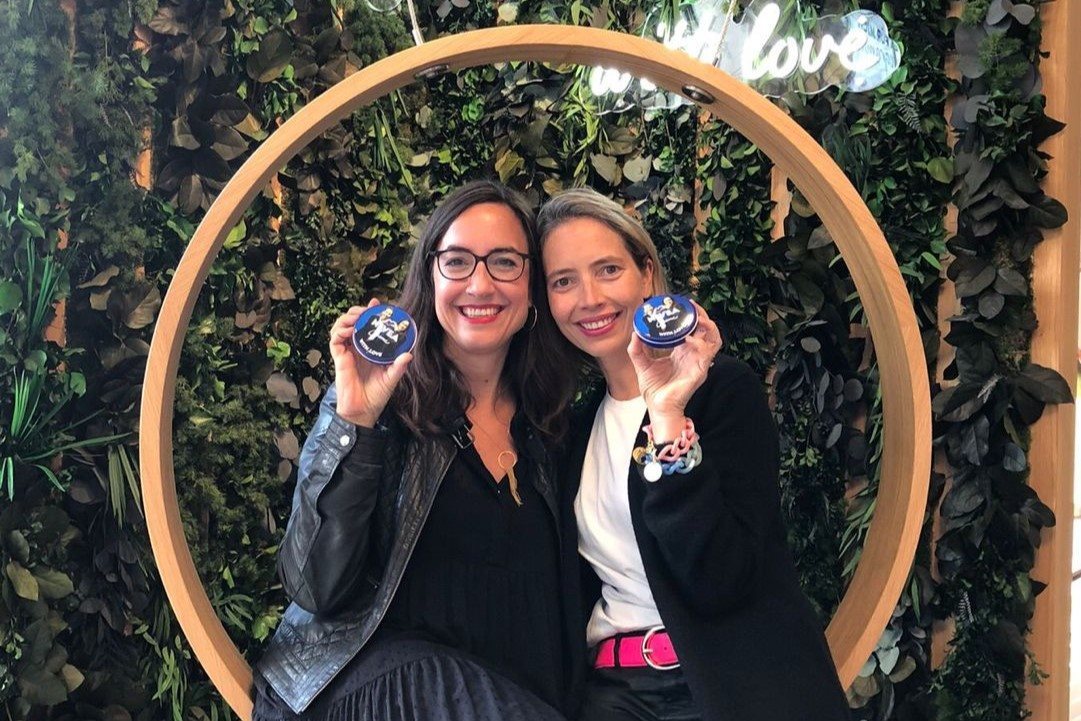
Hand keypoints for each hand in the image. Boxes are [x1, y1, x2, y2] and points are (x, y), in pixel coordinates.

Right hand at [329, 299, 412, 427]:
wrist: (363, 410)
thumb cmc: (377, 395)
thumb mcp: (391, 378)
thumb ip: (399, 367)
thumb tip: (409, 355)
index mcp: (370, 349)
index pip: (367, 325)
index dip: (369, 311)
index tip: (376, 302)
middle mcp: (357, 348)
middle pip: (352, 321)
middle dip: (357, 311)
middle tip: (367, 310)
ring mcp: (347, 352)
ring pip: (341, 327)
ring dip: (347, 318)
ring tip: (357, 317)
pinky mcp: (339, 358)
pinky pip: (335, 340)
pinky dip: (340, 331)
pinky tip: (350, 330)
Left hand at [628, 301, 721, 437]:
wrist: (658, 408)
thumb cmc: (654, 389)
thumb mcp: (642, 364)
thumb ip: (637, 349)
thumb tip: (635, 333)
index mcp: (683, 352)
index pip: (693, 328)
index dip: (690, 315)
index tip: (680, 304)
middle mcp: (693, 355)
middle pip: (707, 329)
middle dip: (701, 315)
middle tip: (690, 305)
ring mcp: (698, 363)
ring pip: (715, 339)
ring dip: (708, 326)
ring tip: (696, 318)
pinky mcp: (700, 372)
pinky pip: (708, 353)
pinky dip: (701, 343)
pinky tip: (689, 339)